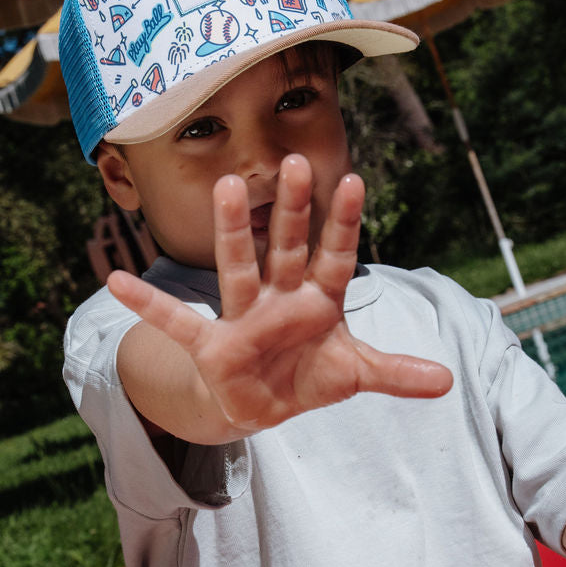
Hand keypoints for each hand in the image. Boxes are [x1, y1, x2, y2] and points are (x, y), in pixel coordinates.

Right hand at [107, 154, 451, 438]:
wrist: (264, 404)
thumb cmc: (308, 374)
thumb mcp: (355, 375)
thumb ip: (397, 373)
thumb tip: (449, 381)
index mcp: (319, 301)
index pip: (335, 255)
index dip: (344, 222)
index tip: (354, 179)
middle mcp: (280, 299)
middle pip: (288, 248)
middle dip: (293, 211)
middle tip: (295, 162)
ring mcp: (244, 318)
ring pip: (238, 268)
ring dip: (234, 231)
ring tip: (229, 186)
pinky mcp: (212, 346)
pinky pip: (175, 322)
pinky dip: (147, 304)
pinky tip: (116, 281)